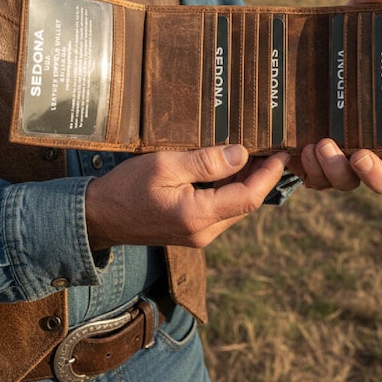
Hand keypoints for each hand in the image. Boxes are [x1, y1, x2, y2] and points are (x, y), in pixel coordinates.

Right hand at [85, 144, 288, 250]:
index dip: (269, 175)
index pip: (249, 197)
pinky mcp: (190, 231)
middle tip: (272, 146)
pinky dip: (229, 188)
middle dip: (261, 176)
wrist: (99, 216)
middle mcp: (204, 232)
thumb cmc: (127, 187)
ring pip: (234, 206)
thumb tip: (242, 155)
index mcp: (199, 216)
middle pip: (245, 203)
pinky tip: (229, 167)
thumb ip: (206, 162)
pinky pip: (220, 209)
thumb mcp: (166, 165)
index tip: (282, 153)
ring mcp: (198, 235)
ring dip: (246, 181)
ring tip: (255, 152)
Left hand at [285, 0, 381, 192]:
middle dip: (374, 174)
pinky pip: (314, 181)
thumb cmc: (327, 50)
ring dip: (337, 170)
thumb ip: (365, 7)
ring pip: (346, 182)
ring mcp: (336, 159)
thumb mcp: (342, 26)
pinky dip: (310, 170)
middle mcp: (365, 146)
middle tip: (361, 154)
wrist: (282, 66)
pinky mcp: (308, 164)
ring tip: (321, 144)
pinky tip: (301, 150)